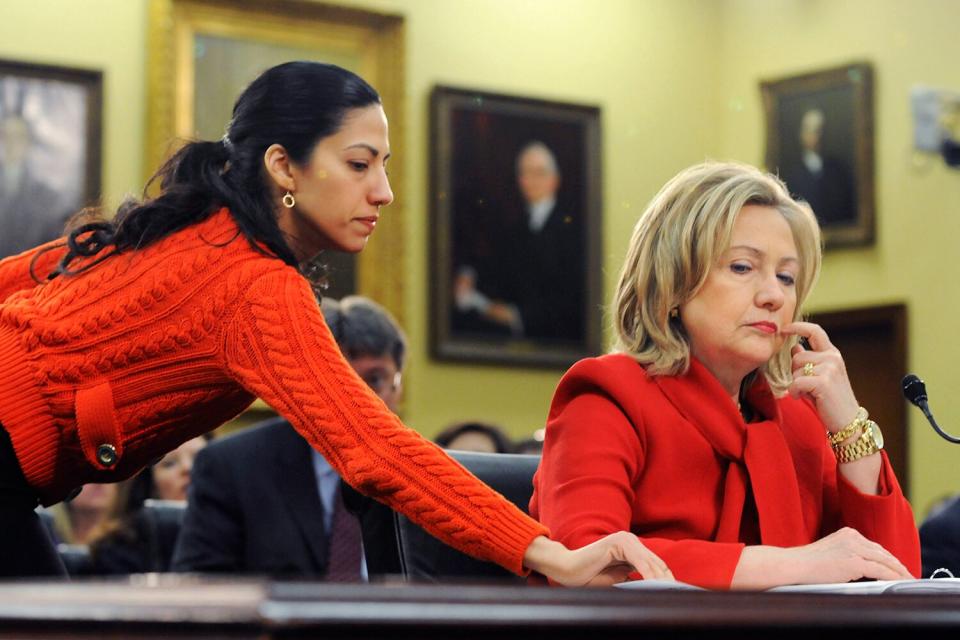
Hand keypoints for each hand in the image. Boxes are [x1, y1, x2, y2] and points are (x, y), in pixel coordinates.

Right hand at [522, 533, 672, 586]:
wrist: (567, 571)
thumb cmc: (590, 577)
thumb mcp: (619, 580)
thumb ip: (636, 580)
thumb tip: (657, 591)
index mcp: (632, 548)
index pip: (657, 566)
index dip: (668, 581)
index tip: (678, 597)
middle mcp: (630, 540)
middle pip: (657, 563)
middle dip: (669, 582)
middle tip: (680, 598)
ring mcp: (625, 539)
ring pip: (650, 562)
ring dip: (662, 580)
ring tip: (670, 595)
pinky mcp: (618, 543)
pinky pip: (639, 561)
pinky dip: (648, 574)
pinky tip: (656, 585)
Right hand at [733, 528, 913, 588]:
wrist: (792, 565)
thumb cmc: (806, 564)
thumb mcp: (830, 554)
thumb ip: (847, 556)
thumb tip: (863, 568)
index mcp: (847, 533)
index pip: (874, 546)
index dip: (888, 558)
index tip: (897, 567)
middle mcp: (852, 536)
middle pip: (883, 552)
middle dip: (897, 565)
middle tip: (908, 575)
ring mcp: (854, 548)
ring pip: (885, 561)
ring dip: (900, 572)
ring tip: (909, 580)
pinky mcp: (854, 561)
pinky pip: (881, 570)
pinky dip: (894, 577)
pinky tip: (901, 582)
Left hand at [781, 321, 859, 432]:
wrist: (847, 421)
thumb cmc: (830, 399)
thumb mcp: (820, 376)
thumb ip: (810, 360)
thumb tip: (795, 347)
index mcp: (832, 354)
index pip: (815, 331)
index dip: (798, 327)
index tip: (784, 328)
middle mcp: (832, 358)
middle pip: (797, 356)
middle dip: (795, 372)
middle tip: (807, 387)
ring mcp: (829, 369)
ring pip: (796, 369)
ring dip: (796, 383)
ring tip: (810, 393)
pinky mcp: (823, 382)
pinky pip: (795, 382)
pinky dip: (794, 392)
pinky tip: (802, 397)